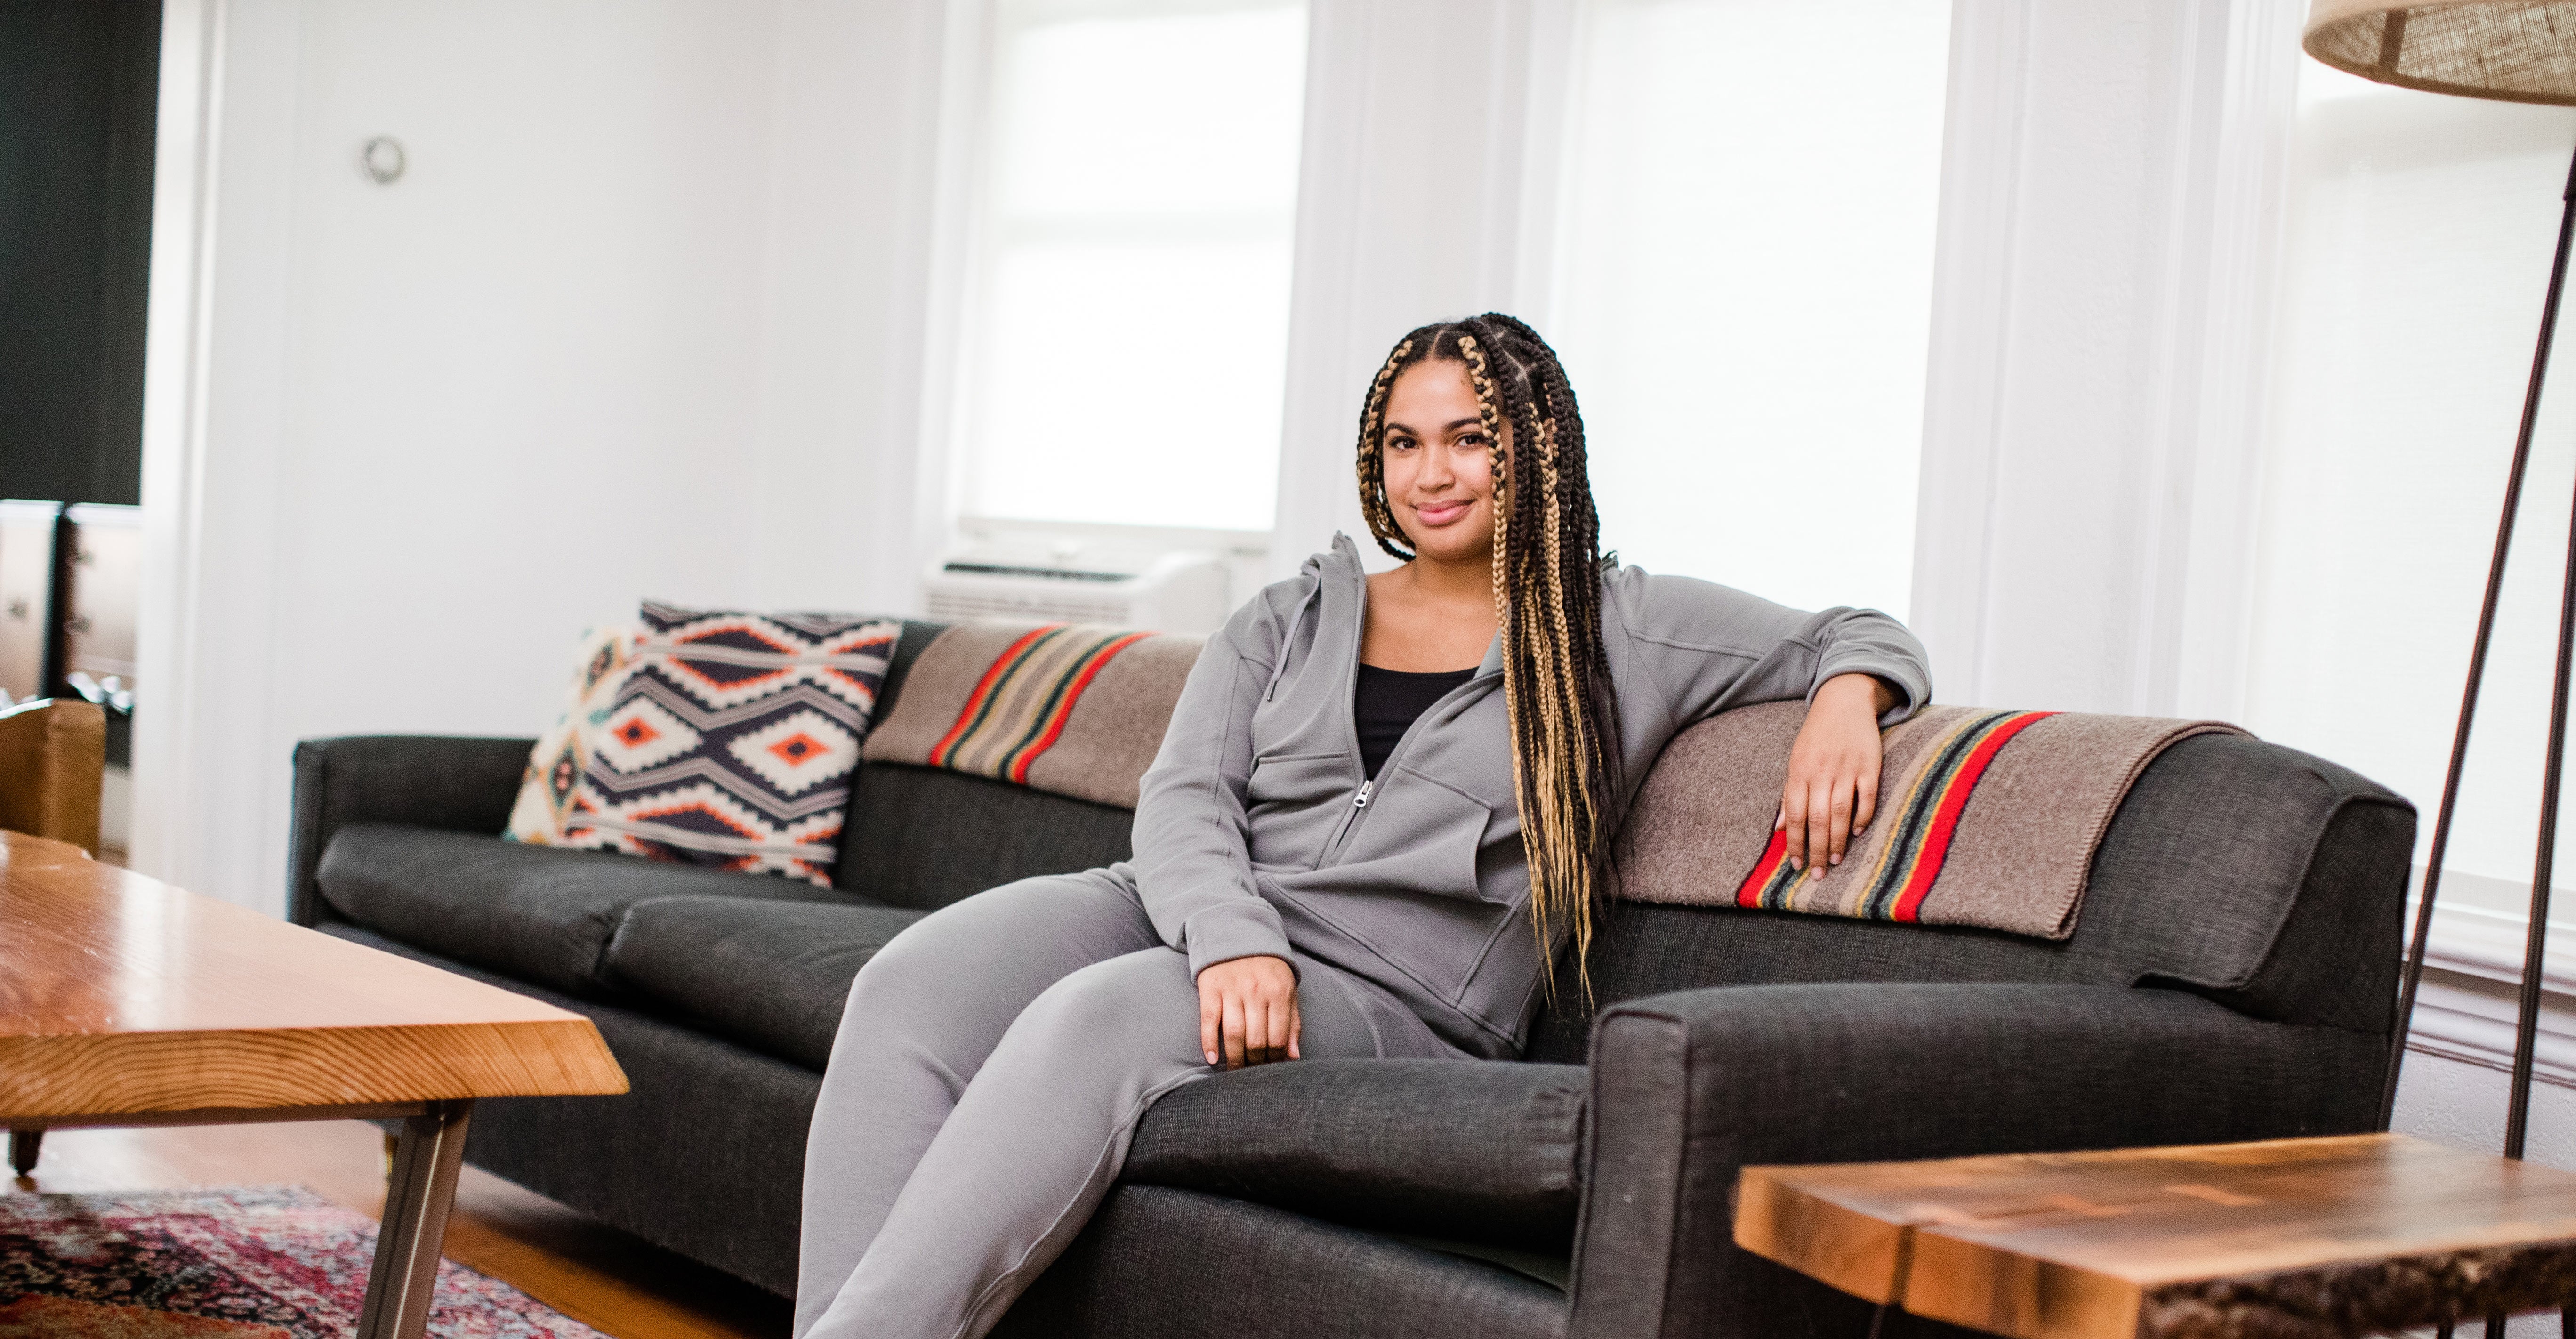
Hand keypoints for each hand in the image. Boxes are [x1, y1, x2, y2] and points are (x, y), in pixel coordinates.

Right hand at [1197, 955, 1299, 1069]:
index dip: (1274, 1059)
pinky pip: (1208, 1020)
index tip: (1271, 1070)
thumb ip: (1292, 1023)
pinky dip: (1209, 1043)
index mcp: (1278, 993)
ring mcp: (1232, 990)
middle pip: (1256, 1040)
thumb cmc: (1267, 970)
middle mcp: (1256, 991)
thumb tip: (1294, 1057)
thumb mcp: (1287, 991)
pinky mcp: (1210, 988)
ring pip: (1233, 1033)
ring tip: (1235, 1071)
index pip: (1278, 1038)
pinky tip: (1213, 1059)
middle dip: (1255, 1063)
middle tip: (1252, 1074)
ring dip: (1234, 1059)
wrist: (1238, 936)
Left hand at [1778, 673, 1895, 871]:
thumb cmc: (1816, 737)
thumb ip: (1789, 795)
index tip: (1795, 864)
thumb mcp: (1795, 761)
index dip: (1794, 842)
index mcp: (1799, 771)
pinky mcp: (1870, 765)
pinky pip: (1867, 798)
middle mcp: (1822, 771)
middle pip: (1817, 819)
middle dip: (1816, 850)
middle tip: (1817, 874)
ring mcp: (1847, 768)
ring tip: (1835, 861)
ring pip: (1841, 812)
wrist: (1844, 702)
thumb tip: (1780, 828)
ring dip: (1837, 840)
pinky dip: (1862, 817)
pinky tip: (1857, 833)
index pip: (1795, 815)